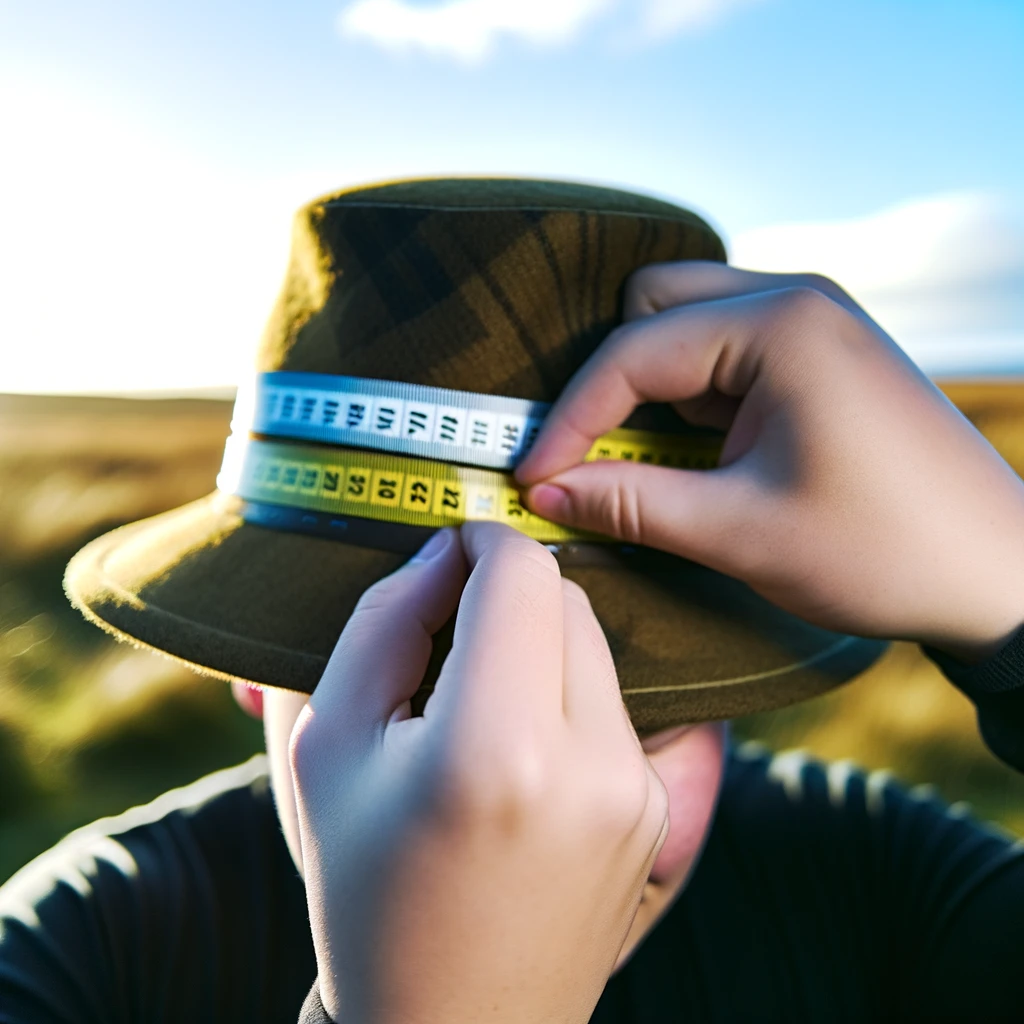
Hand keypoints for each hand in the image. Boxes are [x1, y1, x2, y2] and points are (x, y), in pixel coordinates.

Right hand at [289, 523, 669, 1022]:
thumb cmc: (368, 888)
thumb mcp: (329, 745)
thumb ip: (383, 624)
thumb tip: (442, 555)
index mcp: (494, 750)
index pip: (523, 576)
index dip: (482, 540)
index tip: (449, 548)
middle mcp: (588, 767)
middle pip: (567, 599)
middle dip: (506, 592)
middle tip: (448, 625)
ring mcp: (636, 792)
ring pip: (595, 644)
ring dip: (536, 639)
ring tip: (476, 692)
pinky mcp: (655, 808)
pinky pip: (611, 702)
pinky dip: (563, 692)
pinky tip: (517, 743)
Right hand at [515, 262, 1023, 660]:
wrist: (998, 574)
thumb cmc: (882, 552)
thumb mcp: (740, 532)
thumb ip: (631, 503)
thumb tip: (544, 492)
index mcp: (779, 326)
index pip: (631, 354)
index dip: (569, 421)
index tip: (532, 478)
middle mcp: (796, 297)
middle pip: (652, 306)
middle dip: (608, 384)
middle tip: (585, 458)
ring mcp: (815, 318)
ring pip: (686, 320)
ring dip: (649, 387)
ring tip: (638, 462)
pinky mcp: (823, 350)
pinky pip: (726, 346)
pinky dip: (691, 393)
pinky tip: (694, 452)